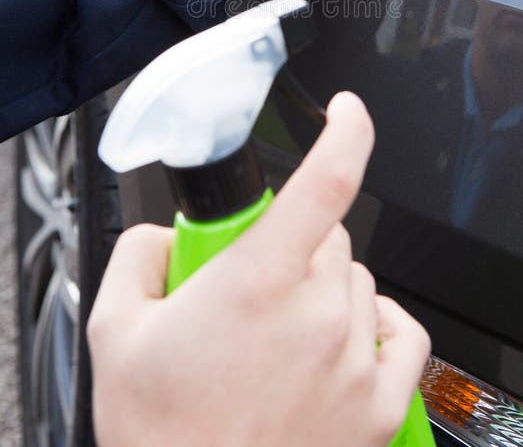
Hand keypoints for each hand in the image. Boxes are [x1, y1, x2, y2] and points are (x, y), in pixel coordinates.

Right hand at [88, 92, 430, 446]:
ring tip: (283, 336)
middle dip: (295, 250)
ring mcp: (355, 362)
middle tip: (255, 289)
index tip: (347, 110)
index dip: (346, 132)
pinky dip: (380, 327)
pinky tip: (348, 341)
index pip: (324, 182)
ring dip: (328, 292)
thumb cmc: (163, 437)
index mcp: (258, 284)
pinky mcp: (380, 408)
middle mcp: (318, 316)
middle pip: (331, 239)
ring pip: (360, 284)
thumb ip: (141, 256)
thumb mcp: (116, 332)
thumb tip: (168, 236)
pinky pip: (404, 335)